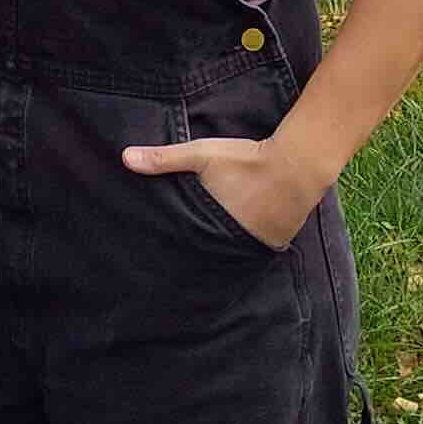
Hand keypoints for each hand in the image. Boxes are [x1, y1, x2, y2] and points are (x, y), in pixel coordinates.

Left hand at [122, 129, 327, 249]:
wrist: (297, 166)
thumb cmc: (246, 161)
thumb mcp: (202, 155)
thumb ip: (164, 158)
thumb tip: (125, 158)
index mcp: (207, 227)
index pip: (182, 252)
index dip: (170, 255)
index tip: (156, 263)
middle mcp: (230, 245)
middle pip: (205, 258)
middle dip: (193, 258)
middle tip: (175, 267)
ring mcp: (254, 248)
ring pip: (229, 256)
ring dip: (218, 253)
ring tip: (204, 259)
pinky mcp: (273, 243)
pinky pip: (252, 250)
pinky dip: (243, 247)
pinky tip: (236, 244)